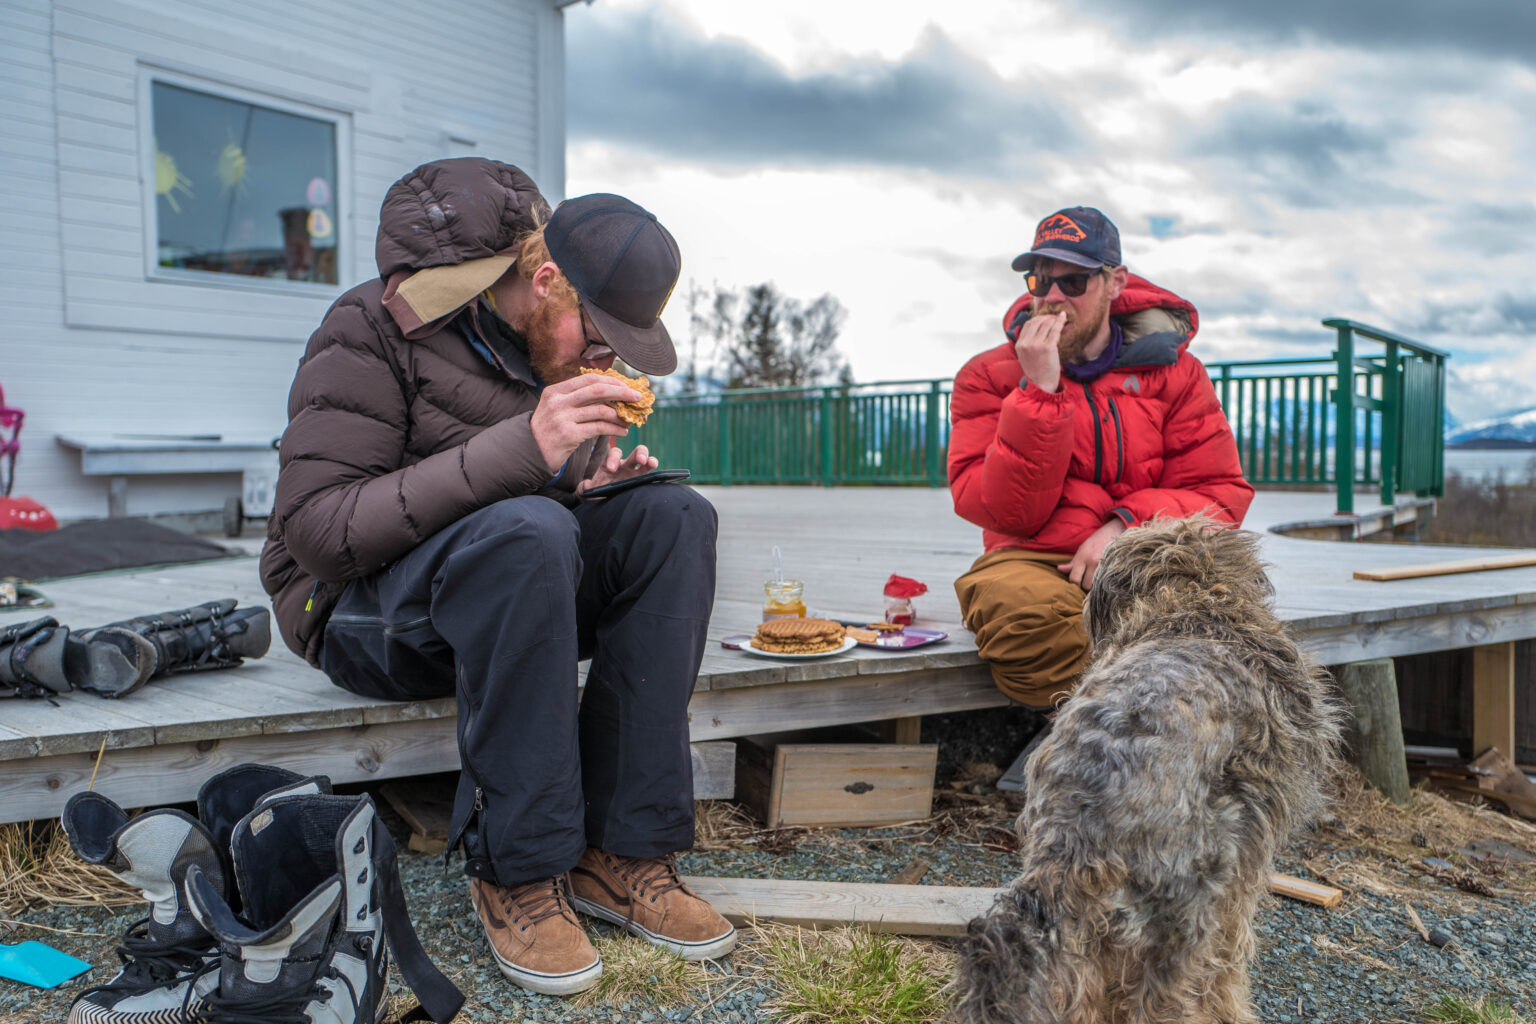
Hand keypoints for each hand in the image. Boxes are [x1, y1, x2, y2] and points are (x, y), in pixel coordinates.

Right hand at [529, 374, 644, 472]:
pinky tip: (623, 432)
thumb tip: (609, 392)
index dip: (611, 381)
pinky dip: (615, 429)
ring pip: (601, 410)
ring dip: (620, 415)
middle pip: (597, 390)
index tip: (626, 385)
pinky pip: (599, 428)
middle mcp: (558, 401)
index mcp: (556, 391)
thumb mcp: (556, 409)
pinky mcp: (569, 434)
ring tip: (629, 420)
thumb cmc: (548, 431)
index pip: (588, 379)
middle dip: (622, 391)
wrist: (529, 453)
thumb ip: (576, 399)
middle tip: (637, 397)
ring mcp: (563, 418)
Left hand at [576, 443, 658, 497]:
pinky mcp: (642, 480)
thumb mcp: (587, 494)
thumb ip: (583, 489)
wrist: (604, 507)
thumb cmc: (596, 496)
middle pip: (633, 453)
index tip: (612, 469)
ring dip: (649, 458)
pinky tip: (655, 469)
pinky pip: (650, 472)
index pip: (613, 454)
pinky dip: (653, 467)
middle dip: (638, 453)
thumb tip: (586, 485)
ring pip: (645, 459)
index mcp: (610, 465)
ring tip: (651, 463)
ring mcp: (635, 472)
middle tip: (640, 459)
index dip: (613, 459)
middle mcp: (624, 466)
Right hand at [1014, 311, 1065, 393]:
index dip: (1038, 318)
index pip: (1028, 324)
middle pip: (1036, 322)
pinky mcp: (1048, 347)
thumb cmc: (1036, 371)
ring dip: (1054, 319)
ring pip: (1046, 324)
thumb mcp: (1026, 355)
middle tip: (1054, 316)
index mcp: (1019, 344)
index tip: (1046, 318)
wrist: (1041, 384)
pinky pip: (1055, 330)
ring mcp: (1036, 345)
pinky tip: (1064, 319)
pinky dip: (1060, 322)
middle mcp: (1026, 343)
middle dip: (1046, 317)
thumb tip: (1040, 328)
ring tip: (1060, 318)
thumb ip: (1029, 342)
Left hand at [1059, 517, 1126, 590]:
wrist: (1115, 531)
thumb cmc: (1096, 541)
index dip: (1074, 582)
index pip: (1074, 578)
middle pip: (1085, 585)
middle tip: (1087, 579)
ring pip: (1096, 585)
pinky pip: (1106, 582)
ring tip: (1095, 578)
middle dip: (1085, 584)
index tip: (1077, 580)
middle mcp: (1093, 561)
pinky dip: (1104, 582)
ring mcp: (1105, 565)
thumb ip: (1073, 562)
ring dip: (1094, 584)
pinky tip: (1103, 577)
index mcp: (1083, 556)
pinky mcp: (1114, 567)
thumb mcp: (1082, 549)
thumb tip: (1060, 569)